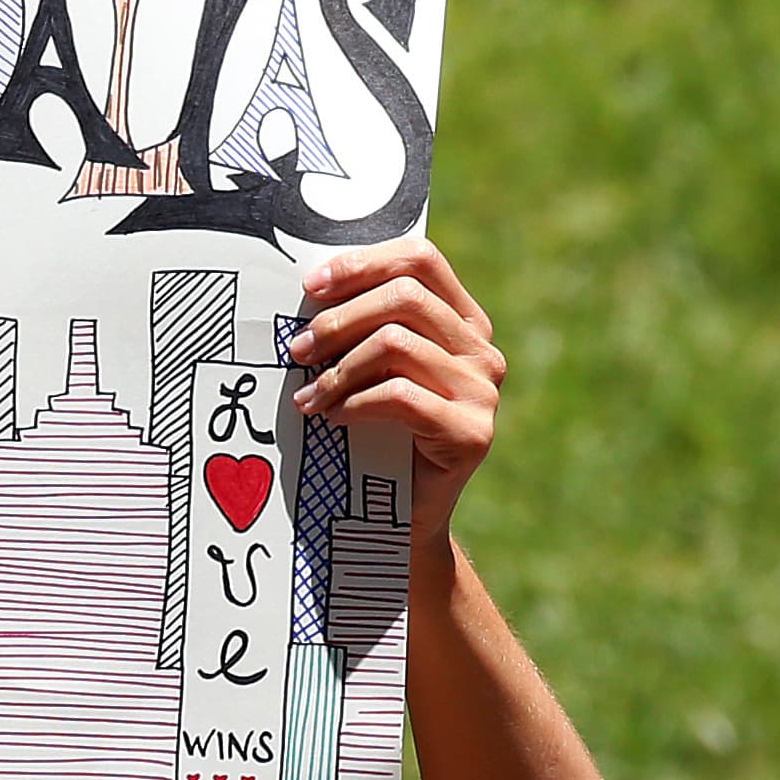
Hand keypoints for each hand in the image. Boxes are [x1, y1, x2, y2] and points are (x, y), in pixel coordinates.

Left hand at [286, 237, 504, 544]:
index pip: (421, 260)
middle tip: (297, 350)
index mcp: (461, 322)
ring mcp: (482, 391)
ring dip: (338, 368)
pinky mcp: (472, 433)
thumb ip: (359, 329)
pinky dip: (355, 402)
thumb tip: (305, 290)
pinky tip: (334, 418)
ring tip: (308, 396)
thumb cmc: (374, 436)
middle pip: (405, 296)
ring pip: (397, 343)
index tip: (311, 285)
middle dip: (338, 319)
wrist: (401, 520)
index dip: (363, 264)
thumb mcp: (368, 371)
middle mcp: (481, 350)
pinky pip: (400, 395)